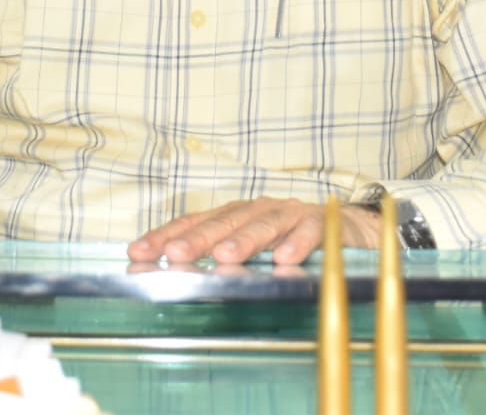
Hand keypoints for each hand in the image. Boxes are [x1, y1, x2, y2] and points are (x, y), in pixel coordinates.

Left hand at [127, 197, 381, 265]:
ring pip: (262, 225)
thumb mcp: (252, 250)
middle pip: (223, 223)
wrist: (348, 228)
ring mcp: (289, 214)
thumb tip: (173, 275)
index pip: (194, 223)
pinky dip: (296, 244)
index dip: (165, 235)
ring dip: (242, 241)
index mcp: (235, 216)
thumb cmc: (291, 240)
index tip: (137, 252)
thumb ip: (220, 258)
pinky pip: (308, 233)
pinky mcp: (321, 223)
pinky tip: (284, 260)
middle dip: (195, 239)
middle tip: (173, 256)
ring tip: (223, 258)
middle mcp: (257, 209)